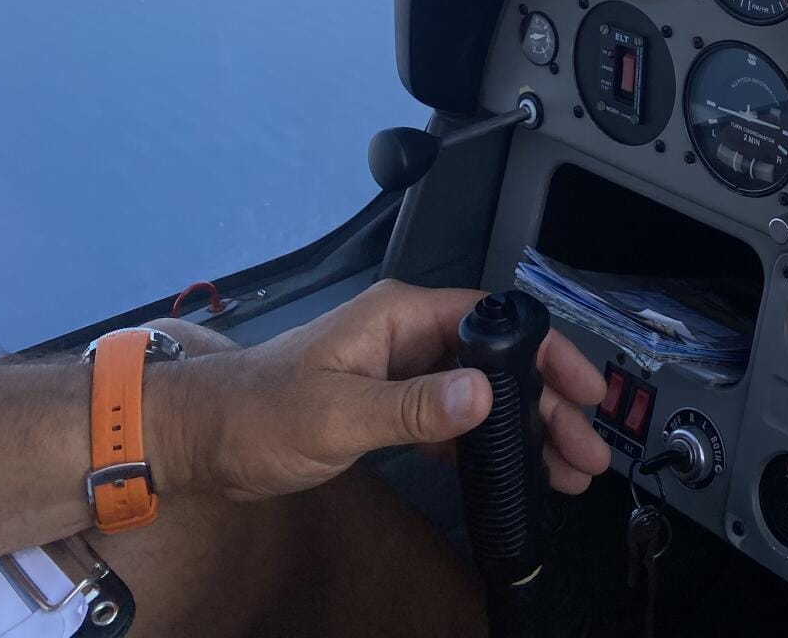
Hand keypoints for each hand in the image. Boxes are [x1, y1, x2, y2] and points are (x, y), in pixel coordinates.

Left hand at [166, 279, 610, 503]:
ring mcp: (397, 369)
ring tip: (564, 467)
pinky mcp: (387, 404)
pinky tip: (508, 472)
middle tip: (585, 446)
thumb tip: (482, 395)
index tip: (583, 388)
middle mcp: (405, 334)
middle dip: (546, 401)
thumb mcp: (338, 413)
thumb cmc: (256, 412)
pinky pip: (451, 418)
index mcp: (399, 316)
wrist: (202, 438)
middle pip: (496, 360)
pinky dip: (484, 444)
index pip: (493, 321)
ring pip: (479, 392)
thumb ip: (413, 407)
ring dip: (522, 427)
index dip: (544, 352)